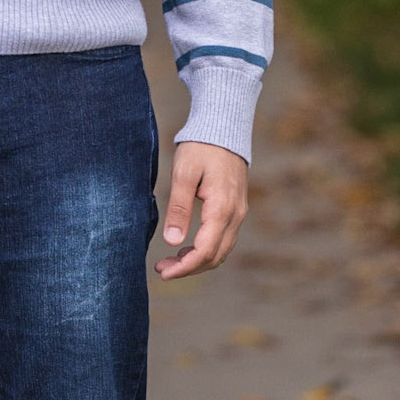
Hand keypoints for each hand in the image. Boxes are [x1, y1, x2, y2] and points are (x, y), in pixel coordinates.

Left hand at [155, 141, 247, 279]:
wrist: (224, 127)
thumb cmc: (201, 147)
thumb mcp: (184, 173)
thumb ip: (179, 208)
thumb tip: (172, 241)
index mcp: (222, 208)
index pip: (205, 251)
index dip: (184, 267)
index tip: (162, 272)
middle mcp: (235, 215)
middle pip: (215, 257)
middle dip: (188, 268)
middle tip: (162, 269)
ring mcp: (238, 212)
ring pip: (221, 251)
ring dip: (197, 261)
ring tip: (170, 261)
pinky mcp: (235, 208)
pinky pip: (223, 239)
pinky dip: (206, 249)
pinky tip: (187, 246)